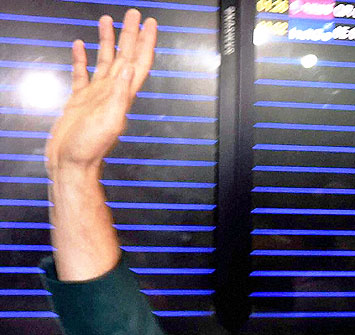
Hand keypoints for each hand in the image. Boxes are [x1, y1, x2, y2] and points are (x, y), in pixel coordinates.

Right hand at [46, 9, 156, 176]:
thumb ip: (119, 95)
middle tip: (134, 14)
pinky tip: (80, 47)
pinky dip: (82, 59)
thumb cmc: (89, 149)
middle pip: (124, 57)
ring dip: (108, 41)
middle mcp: (111, 93)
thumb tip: (129, 69)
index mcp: (120, 96)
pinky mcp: (79, 101)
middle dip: (130, 35)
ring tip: (107, 21)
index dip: (145, 43)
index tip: (149, 24)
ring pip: (105, 61)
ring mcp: (95, 96)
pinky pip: (82, 74)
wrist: (70, 164)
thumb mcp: (108, 120)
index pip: (138, 63)